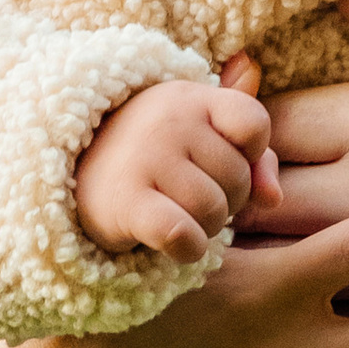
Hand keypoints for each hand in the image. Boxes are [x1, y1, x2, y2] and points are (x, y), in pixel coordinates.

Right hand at [77, 61, 279, 260]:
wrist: (75, 171)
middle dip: (228, 200)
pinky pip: (182, 234)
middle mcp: (169, 121)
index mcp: (192, 98)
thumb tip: (273, 197)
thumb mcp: (203, 138)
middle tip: (194, 198)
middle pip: (239, 178)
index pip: (254, 123)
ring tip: (182, 216)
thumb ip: (253, 156)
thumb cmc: (156, 156)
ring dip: (207, 228)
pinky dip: (189, 249)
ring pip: (215, 211)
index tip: (226, 162)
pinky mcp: (126, 201)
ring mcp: (146, 158)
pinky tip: (176, 244)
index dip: (253, 154)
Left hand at [249, 0, 348, 339]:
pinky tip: (295, 286)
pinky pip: (335, 308)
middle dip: (235, 188)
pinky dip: (309, 294)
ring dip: (260, 247)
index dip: (246, 119)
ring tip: (239, 235)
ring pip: (286, 262)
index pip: (274, 119)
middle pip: (259, 197)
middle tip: (227, 180)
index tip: (245, 116)